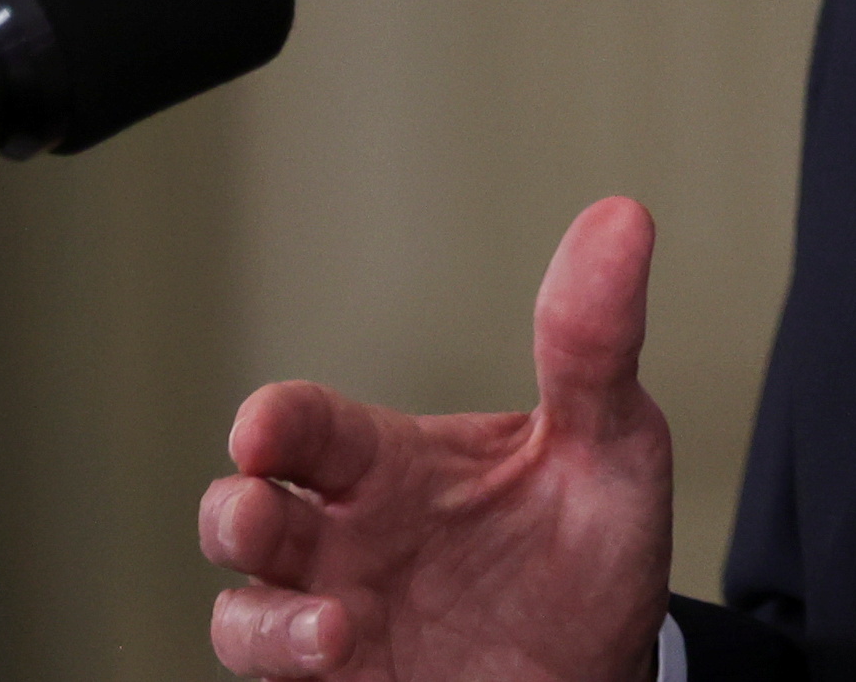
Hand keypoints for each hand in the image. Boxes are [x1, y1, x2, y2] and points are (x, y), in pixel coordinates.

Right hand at [200, 196, 674, 679]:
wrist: (613, 673)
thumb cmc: (592, 550)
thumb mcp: (609, 445)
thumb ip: (594, 346)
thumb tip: (623, 219)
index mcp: (392, 465)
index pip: (307, 427)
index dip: (273, 421)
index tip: (262, 429)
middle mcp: (350, 540)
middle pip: (242, 513)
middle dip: (232, 512)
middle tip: (258, 509)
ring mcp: (342, 620)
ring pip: (245, 614)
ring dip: (263, 622)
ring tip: (331, 631)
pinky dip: (287, 669)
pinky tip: (340, 655)